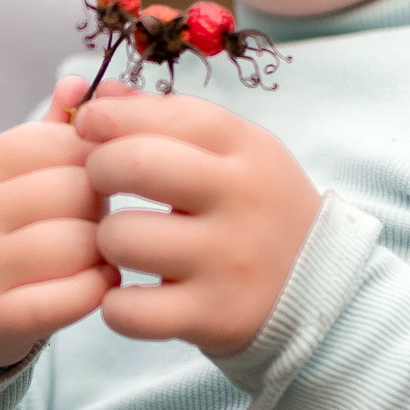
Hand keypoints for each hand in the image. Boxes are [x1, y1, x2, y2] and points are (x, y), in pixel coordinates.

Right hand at [0, 86, 116, 377]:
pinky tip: (97, 283)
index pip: (63, 142)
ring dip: (103, 250)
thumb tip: (82, 84)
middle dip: (100, 206)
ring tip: (95, 253)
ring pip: (82, 244)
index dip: (94, 161)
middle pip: (78, 192)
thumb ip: (46, 132)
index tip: (91, 181)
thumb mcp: (2, 176)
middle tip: (94, 220)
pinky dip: (98, 288)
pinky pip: (75, 296)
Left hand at [70, 92, 320, 359]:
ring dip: (105, 242)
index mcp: (245, 148)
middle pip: (134, 164)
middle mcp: (241, 198)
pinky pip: (129, 310)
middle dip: (97, 171)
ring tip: (124, 245)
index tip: (89, 129)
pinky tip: (132, 295)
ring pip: (121, 238)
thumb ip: (166, 118)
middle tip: (99, 185)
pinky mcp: (212, 315)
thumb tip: (98, 94)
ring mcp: (227, 259)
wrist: (320, 289)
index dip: (108, 118)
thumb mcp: (233, 152)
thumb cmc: (256, 208)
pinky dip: (116, 306)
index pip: (162, 114)